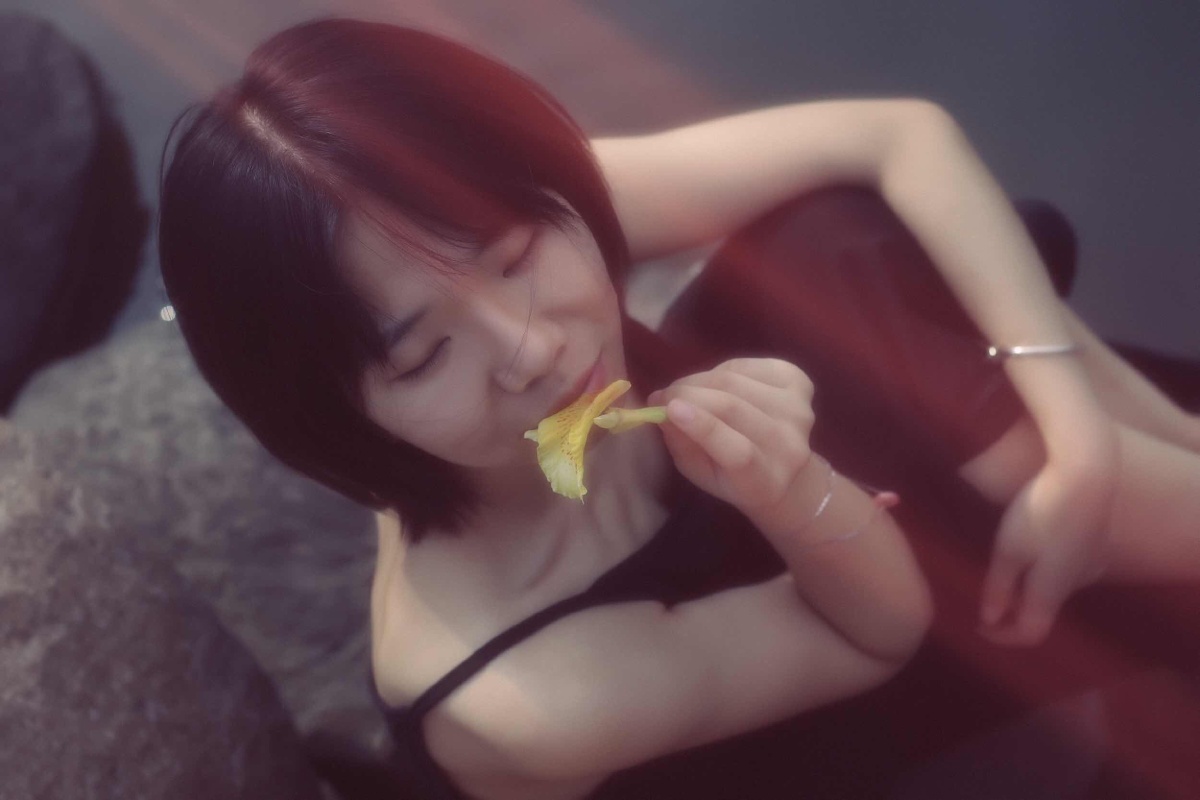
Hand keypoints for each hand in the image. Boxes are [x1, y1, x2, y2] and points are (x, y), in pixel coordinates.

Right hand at [646, 358, 816, 525]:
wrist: (787, 467)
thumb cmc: (734, 476)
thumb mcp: (700, 472)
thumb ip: (682, 446)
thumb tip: (662, 411)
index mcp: (765, 480)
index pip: (738, 451)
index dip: (703, 427)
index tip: (668, 408)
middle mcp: (790, 445)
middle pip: (734, 408)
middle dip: (689, 393)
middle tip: (662, 395)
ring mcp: (798, 410)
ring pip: (736, 381)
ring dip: (700, 380)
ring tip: (685, 391)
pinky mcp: (799, 382)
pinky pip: (747, 366)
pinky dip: (722, 370)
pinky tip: (718, 384)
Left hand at [979, 435, 1117, 645]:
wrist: (1088, 473)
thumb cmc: (1041, 511)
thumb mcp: (1009, 549)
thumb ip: (998, 587)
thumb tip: (990, 619)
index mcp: (1051, 591)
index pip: (1030, 633)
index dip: (1003, 637)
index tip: (978, 628)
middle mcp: (1077, 582)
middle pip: (1043, 610)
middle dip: (1014, 610)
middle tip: (986, 598)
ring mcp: (1092, 561)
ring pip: (1056, 587)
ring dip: (1030, 587)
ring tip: (1004, 570)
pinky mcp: (1096, 541)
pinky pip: (1067, 567)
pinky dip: (1046, 568)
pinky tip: (1034, 546)